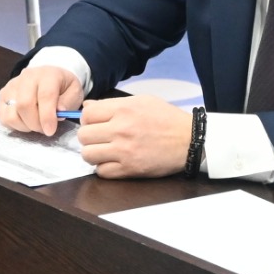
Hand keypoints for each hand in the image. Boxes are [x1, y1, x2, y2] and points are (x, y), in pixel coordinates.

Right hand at [0, 63, 83, 134]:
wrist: (49, 77)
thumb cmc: (63, 87)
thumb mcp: (74, 92)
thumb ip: (68, 102)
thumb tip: (59, 112)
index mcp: (47, 74)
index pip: (45, 95)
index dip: (47, 116)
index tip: (50, 131)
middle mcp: (26, 77)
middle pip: (24, 105)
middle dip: (35, 123)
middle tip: (45, 129)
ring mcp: (11, 86)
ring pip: (12, 113)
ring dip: (25, 126)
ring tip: (36, 123)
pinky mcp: (2, 96)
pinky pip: (4, 117)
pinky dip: (15, 125)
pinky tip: (27, 121)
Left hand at [76, 95, 194, 177]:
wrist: (189, 140)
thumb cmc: (167, 119)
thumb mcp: (142, 101)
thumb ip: (113, 104)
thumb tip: (87, 107)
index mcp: (124, 110)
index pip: (87, 114)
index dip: (88, 119)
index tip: (95, 123)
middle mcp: (121, 129)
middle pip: (84, 136)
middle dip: (89, 137)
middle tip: (100, 138)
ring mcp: (124, 151)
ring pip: (88, 155)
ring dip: (94, 154)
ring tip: (104, 151)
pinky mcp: (130, 169)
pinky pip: (102, 172)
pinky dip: (104, 168)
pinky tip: (114, 162)